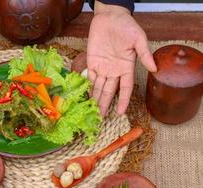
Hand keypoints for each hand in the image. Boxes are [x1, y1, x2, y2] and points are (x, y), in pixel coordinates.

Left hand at [86, 1, 156, 116]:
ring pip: (98, 87)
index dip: (122, 100)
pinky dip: (87, 87)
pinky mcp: (92, 62)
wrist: (110, 16)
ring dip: (95, 99)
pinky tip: (85, 97)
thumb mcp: (138, 38)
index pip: (125, 88)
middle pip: (109, 91)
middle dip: (105, 104)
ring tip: (92, 112)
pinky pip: (89, 77)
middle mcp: (114, 70)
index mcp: (126, 67)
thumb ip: (144, 54)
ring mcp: (102, 67)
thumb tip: (154, 68)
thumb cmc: (127, 26)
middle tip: (100, 118)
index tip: (120, 112)